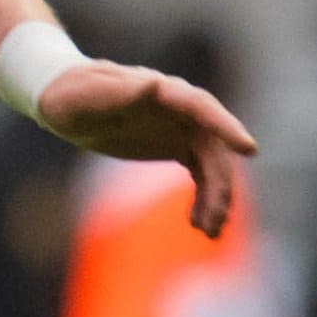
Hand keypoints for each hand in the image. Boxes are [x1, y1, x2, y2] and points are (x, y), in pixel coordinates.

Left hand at [34, 59, 259, 237]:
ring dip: (215, 197)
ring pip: (213, 164)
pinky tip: (199, 224)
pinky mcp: (177, 145)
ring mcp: (182, 127)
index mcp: (163, 91)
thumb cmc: (73, 96)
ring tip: (208, 232)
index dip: (226, 127)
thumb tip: (156, 85)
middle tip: (216, 221)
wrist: (66, 101)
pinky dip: (205, 198)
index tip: (249, 150)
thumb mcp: (89, 97)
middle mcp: (180, 109)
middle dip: (220, 184)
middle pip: (214, 146)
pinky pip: (202, 174)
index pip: (202, 107)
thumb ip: (120, 94)